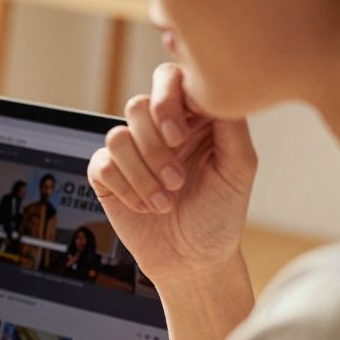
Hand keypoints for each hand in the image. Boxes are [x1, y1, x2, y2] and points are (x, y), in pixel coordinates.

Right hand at [88, 63, 258, 285]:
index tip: (180, 137)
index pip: (170, 80)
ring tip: (165, 199)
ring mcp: (131, 152)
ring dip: (142, 173)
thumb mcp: (239, 167)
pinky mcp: (107, 176)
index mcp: (192, 118)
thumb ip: (231, 124)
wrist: (192, 259)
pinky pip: (101, 165)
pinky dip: (126, 188)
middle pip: (137, 105)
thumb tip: (214, 89)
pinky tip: (145, 206)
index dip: (168, 102)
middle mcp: (158, 130)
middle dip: (154, 146)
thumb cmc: (220, 214)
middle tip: (176, 179)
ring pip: (116, 136)